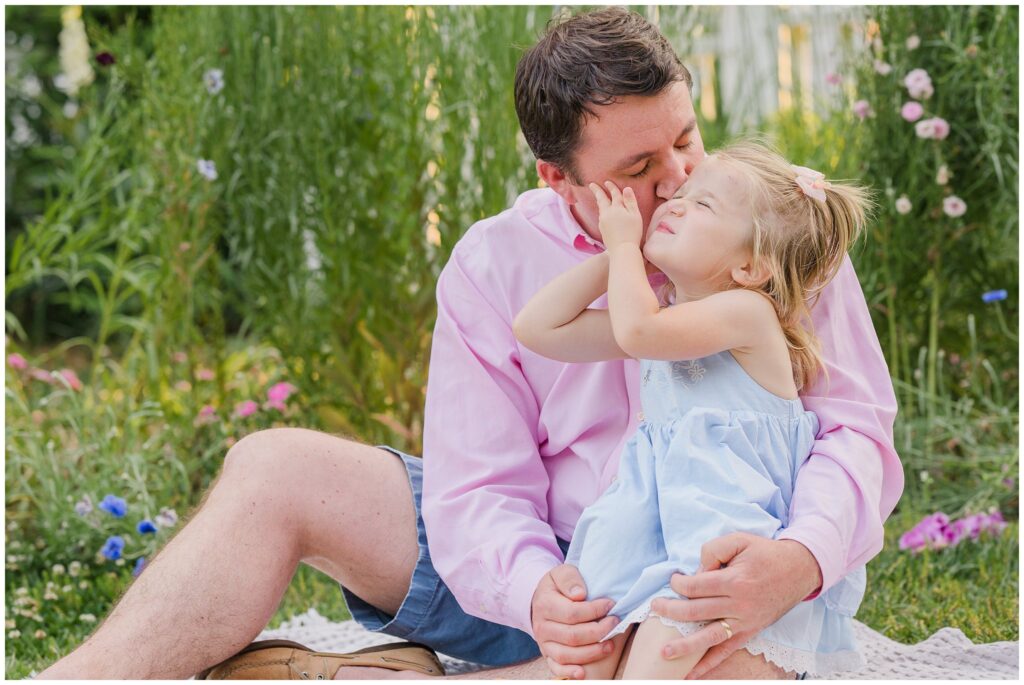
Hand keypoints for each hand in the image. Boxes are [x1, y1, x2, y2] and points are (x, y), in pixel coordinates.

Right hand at [531, 564, 619, 678]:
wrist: (540, 599)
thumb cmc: (557, 586)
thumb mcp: (561, 573)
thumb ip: (570, 579)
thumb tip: (579, 594)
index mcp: (545, 604)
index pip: (572, 612)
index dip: (594, 610)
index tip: (610, 605)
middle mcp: (542, 626)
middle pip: (572, 636)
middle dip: (598, 631)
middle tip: (615, 623)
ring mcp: (544, 642)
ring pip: (566, 654)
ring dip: (591, 652)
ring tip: (609, 645)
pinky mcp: (547, 654)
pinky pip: (556, 667)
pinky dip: (569, 672)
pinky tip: (583, 673)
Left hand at [589, 182, 642, 251]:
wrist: (622, 249)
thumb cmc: (632, 232)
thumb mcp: (635, 215)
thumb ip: (630, 201)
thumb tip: (626, 188)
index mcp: (616, 208)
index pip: (614, 194)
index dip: (611, 187)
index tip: (607, 182)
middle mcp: (607, 213)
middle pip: (601, 199)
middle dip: (597, 191)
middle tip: (591, 184)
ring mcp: (602, 222)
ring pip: (600, 208)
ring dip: (599, 201)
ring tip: (598, 197)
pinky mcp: (602, 229)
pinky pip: (601, 217)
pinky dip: (602, 211)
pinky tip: (603, 213)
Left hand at [648, 534, 821, 678]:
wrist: (798, 569)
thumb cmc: (765, 553)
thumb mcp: (739, 540)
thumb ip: (714, 550)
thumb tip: (697, 570)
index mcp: (735, 581)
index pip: (696, 587)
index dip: (679, 584)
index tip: (674, 580)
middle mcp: (739, 605)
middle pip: (697, 612)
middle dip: (671, 611)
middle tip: (654, 608)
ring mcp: (745, 622)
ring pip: (709, 637)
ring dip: (685, 646)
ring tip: (664, 653)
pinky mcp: (750, 632)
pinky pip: (727, 651)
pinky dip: (709, 663)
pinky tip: (692, 673)